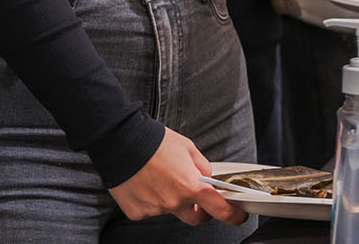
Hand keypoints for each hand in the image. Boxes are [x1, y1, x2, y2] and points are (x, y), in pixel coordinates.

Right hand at [107, 128, 246, 226]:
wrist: (121, 142)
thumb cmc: (153, 142)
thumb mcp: (187, 147)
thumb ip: (202, 166)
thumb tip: (207, 178)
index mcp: (190, 185)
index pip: (219, 209)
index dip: (233, 215)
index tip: (238, 216)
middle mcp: (174, 201)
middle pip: (196, 218)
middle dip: (201, 212)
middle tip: (195, 199)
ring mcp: (155, 209)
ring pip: (171, 210)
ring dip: (170, 198)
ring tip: (158, 177)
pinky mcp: (138, 212)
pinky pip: (150, 209)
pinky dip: (150, 199)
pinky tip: (145, 183)